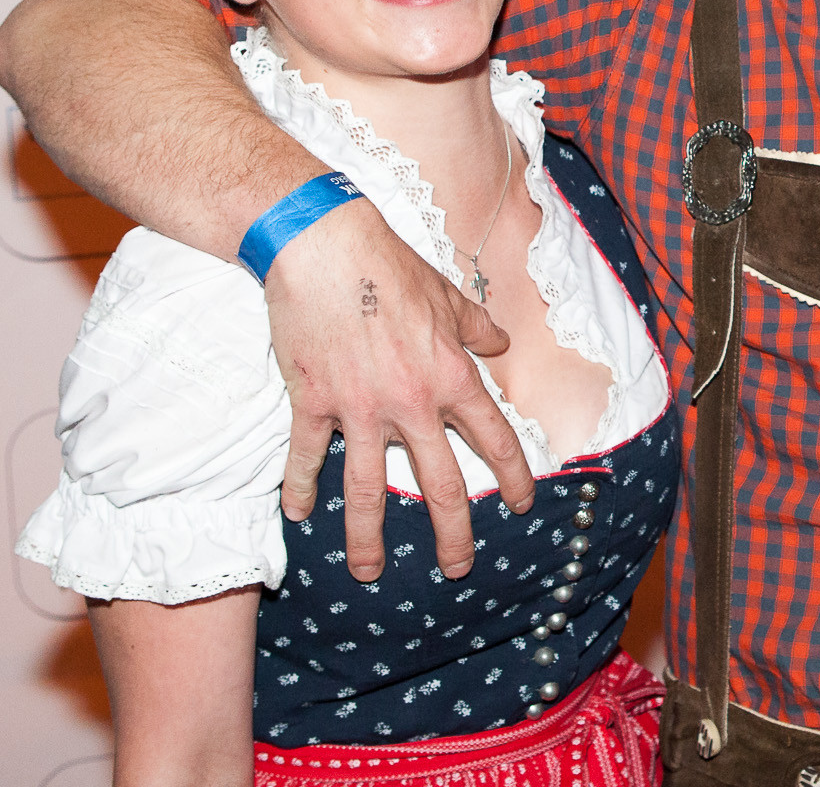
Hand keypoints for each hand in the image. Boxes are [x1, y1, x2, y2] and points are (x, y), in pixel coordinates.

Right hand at [263, 198, 533, 580]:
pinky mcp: (313, 402)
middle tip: (458, 567)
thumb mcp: (448, 296)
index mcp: (451, 377)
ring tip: (368, 571)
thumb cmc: (390, 267)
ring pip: (368, 489)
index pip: (495, 438)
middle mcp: (412, 403)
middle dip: (453, 531)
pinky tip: (298, 515)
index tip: (522, 504)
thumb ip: (477, 328)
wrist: (326, 248)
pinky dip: (300, 487)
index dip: (514, 475)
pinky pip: (306, 457)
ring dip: (368, 536)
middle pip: (440, 482)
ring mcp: (360, 409)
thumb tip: (500, 345)